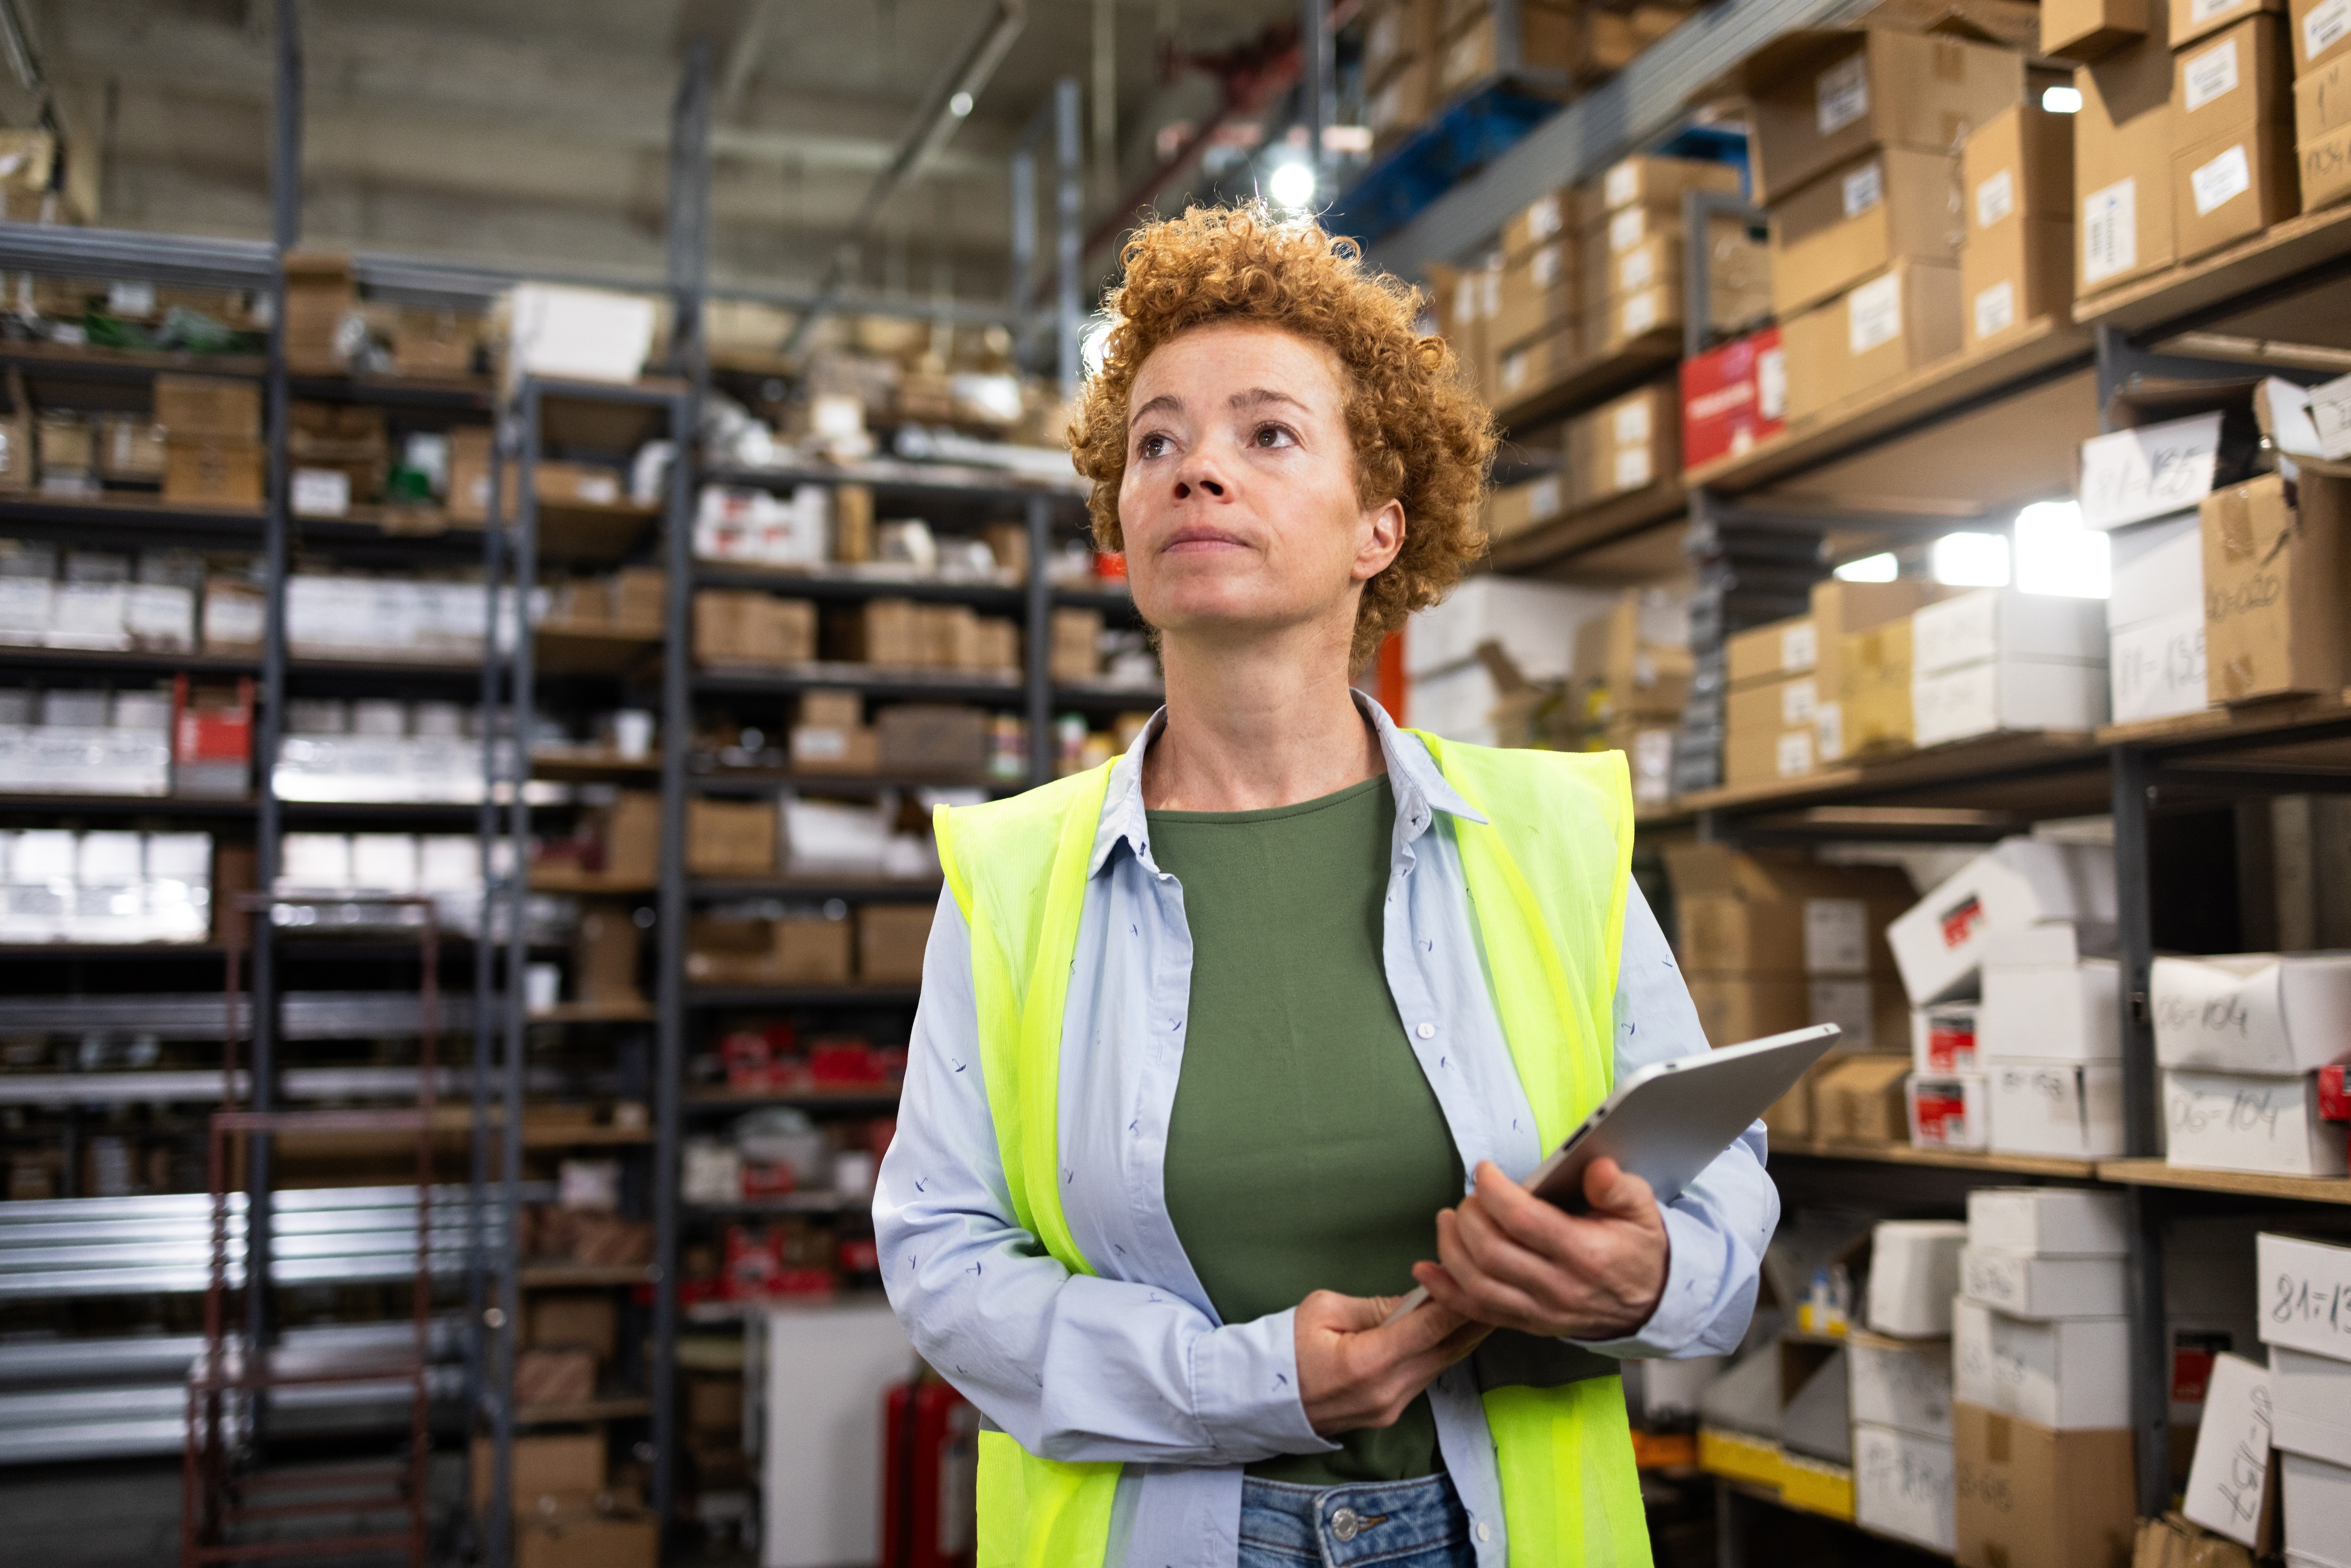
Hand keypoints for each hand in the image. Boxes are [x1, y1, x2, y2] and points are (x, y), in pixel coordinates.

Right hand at [1293, 1289, 1490, 1436]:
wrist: (1258, 1401)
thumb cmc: (1283, 1348)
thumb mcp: (1323, 1311)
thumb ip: (1376, 1307)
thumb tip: (1417, 1299)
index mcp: (1367, 1363)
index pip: (1431, 1329)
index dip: (1461, 1302)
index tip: (1483, 1278)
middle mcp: (1387, 1392)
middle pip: (1446, 1350)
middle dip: (1474, 1318)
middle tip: (1498, 1287)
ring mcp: (1390, 1408)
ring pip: (1440, 1365)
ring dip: (1460, 1335)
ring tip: (1482, 1303)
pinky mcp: (1389, 1415)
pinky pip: (1425, 1377)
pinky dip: (1439, 1351)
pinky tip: (1450, 1330)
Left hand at [1411, 1157, 1668, 1340]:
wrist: (1651, 1302)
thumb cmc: (1638, 1248)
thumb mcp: (1641, 1209)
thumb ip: (1618, 1187)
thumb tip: (1596, 1169)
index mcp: (1586, 1254)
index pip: (1523, 1220)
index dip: (1493, 1190)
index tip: (1484, 1170)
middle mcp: (1559, 1288)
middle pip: (1491, 1252)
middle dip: (1469, 1216)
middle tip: (1471, 1195)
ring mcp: (1541, 1312)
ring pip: (1477, 1284)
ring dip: (1451, 1248)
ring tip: (1448, 1219)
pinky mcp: (1529, 1324)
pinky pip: (1477, 1312)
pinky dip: (1446, 1292)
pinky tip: (1427, 1270)